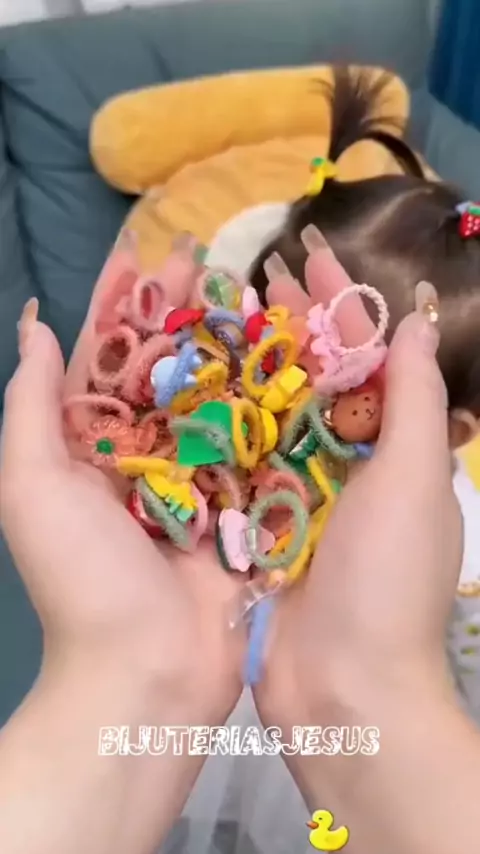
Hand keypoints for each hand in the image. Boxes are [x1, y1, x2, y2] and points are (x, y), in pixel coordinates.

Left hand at [0, 288, 243, 730]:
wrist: (147, 672)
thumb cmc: (82, 578)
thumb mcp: (33, 486)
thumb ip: (30, 406)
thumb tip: (37, 322)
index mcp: (90, 447)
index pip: (105, 358)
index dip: (120, 304)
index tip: (140, 251)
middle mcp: (144, 454)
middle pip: (166, 367)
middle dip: (181, 310)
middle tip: (205, 254)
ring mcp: (198, 478)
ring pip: (215, 395)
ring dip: (231, 343)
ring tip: (254, 288)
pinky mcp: (244, 503)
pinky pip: (257, 442)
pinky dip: (271, 400)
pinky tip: (292, 356)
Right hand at [254, 226, 462, 732]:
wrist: (344, 691)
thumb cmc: (387, 581)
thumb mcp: (414, 482)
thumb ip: (415, 400)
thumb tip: (415, 318)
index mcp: (391, 449)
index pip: (364, 358)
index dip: (339, 306)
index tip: (307, 257)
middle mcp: (345, 466)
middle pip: (312, 377)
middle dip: (287, 324)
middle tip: (253, 271)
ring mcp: (296, 495)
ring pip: (269, 413)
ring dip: (245, 364)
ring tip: (212, 312)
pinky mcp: (255, 526)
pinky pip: (236, 464)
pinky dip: (218, 424)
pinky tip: (187, 387)